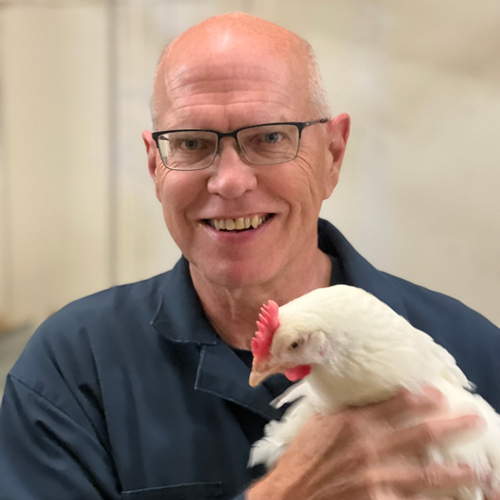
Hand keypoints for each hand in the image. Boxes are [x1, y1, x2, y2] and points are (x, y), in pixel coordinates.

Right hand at [248, 386, 485, 499]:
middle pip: (418, 435)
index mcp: (352, 422)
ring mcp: (375, 477)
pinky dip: (431, 499)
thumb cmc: (301, 459)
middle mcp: (368, 447)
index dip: (420, 398)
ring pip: (425, 473)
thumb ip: (343, 412)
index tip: (439, 394)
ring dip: (455, 471)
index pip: (394, 405)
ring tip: (479, 470)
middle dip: (450, 427)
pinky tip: (450, 499)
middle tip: (474, 420)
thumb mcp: (317, 424)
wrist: (289, 495)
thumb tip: (363, 398)